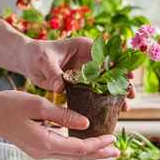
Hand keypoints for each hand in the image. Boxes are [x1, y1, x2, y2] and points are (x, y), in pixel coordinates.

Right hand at [0, 90, 119, 159]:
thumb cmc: (10, 104)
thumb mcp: (39, 105)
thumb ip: (64, 116)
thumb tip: (87, 124)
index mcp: (44, 143)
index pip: (79, 148)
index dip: (98, 144)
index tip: (112, 138)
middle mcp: (42, 153)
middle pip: (77, 157)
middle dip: (98, 154)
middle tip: (116, 151)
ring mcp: (38, 153)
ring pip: (70, 157)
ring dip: (89, 152)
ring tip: (105, 148)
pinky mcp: (36, 148)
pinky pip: (61, 152)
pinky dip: (76, 148)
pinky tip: (85, 141)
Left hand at [19, 37, 135, 111]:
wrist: (27, 60)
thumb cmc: (36, 53)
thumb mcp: (44, 60)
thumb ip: (53, 72)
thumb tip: (61, 88)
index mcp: (84, 46)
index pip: (106, 54)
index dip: (119, 65)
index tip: (128, 75)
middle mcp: (88, 59)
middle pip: (111, 70)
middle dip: (122, 82)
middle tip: (131, 94)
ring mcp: (84, 72)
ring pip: (105, 83)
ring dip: (115, 95)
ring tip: (124, 107)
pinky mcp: (78, 84)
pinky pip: (93, 93)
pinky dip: (101, 102)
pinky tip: (109, 112)